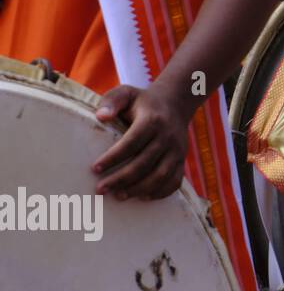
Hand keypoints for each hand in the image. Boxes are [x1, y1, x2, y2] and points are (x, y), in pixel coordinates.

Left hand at [92, 84, 194, 199]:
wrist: (176, 103)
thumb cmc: (143, 102)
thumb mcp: (126, 93)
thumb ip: (111, 101)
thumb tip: (101, 117)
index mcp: (152, 121)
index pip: (132, 142)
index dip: (113, 157)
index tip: (94, 168)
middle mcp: (167, 137)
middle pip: (144, 163)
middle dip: (121, 179)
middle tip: (100, 189)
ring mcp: (177, 151)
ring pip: (161, 175)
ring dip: (139, 189)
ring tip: (119, 196)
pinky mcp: (182, 160)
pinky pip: (175, 181)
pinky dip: (160, 192)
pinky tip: (142, 197)